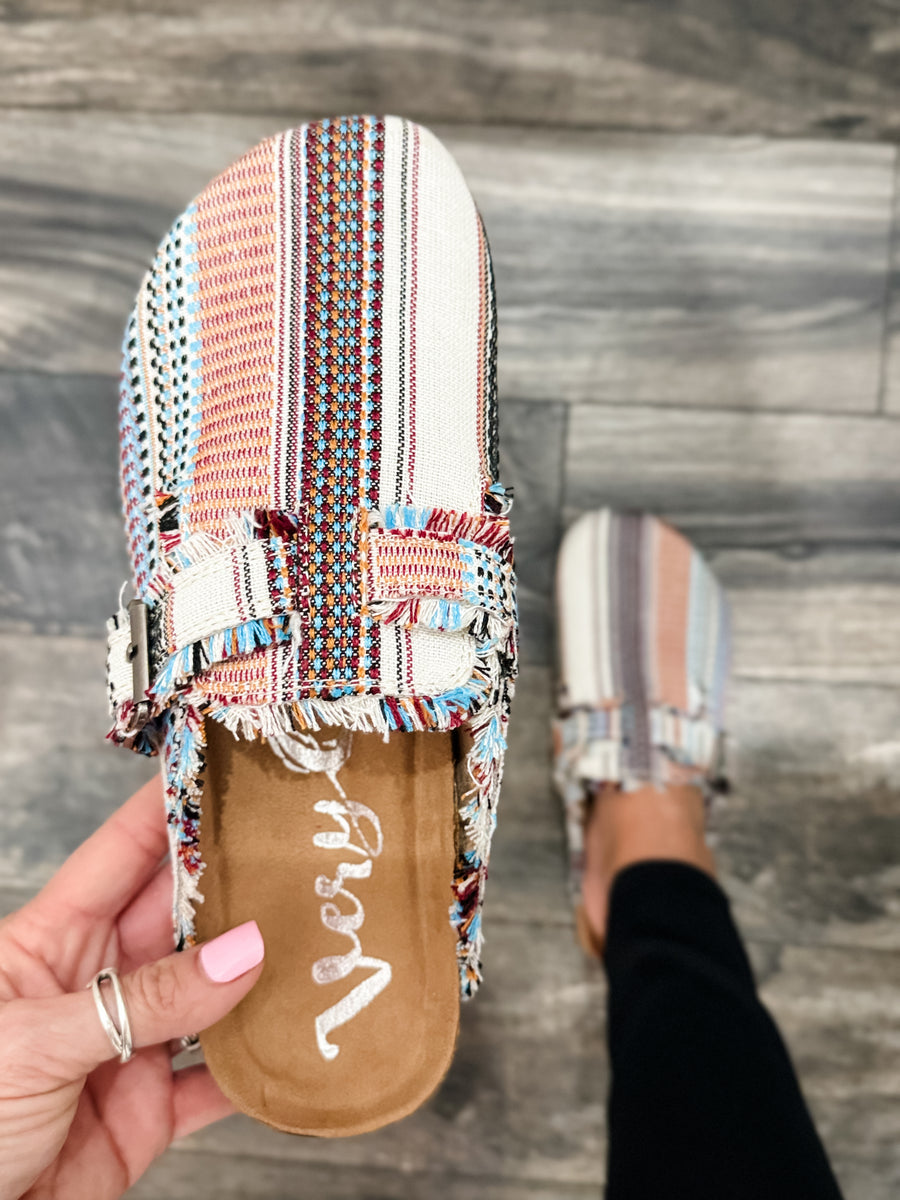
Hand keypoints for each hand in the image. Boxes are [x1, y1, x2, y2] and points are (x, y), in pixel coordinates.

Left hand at [0, 776, 264, 1199]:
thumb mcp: (35, 1044)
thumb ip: (143, 1000)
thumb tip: (242, 954)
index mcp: (50, 942)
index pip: (120, 854)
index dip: (168, 808)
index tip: (221, 767)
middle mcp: (94, 985)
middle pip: (177, 916)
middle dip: (233, 883)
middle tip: (297, 852)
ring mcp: (124, 1048)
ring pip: (208, 992)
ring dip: (257, 971)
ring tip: (314, 934)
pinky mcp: (147, 1114)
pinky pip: (216, 1079)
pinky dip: (257, 1064)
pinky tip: (292, 1039)